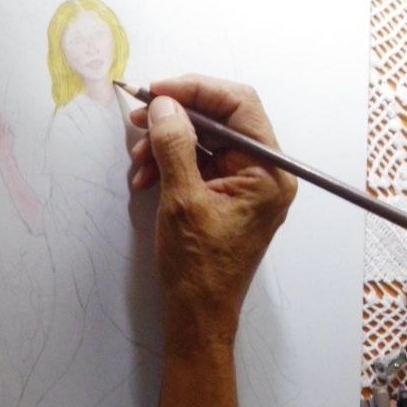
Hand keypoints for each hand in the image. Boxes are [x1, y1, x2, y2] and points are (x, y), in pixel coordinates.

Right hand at [130, 75, 296, 352]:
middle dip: (177, 117)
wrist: (197, 316)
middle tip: (139, 119)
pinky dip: (170, 165)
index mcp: (269, 172)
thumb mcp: (182, 201)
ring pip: (205, 142)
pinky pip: (198, 165)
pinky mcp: (225, 198)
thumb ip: (175, 146)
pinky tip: (145, 177)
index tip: (158, 91)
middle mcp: (263, 173)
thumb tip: (165, 105)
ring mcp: (244, 186)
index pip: (240, 106)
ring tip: (137, 159)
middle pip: (221, 121)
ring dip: (167, 144)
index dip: (197, 90)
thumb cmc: (199, 268)